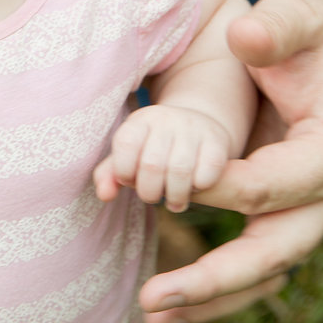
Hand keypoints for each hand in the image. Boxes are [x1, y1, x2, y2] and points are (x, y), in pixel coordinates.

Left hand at [94, 105, 232, 211]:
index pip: (125, 145)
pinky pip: (208, 172)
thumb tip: (105, 196)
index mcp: (139, 121)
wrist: (196, 124)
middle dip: (150, 192)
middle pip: (152, 165)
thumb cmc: (154, 148)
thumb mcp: (129, 154)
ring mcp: (193, 128)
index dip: (124, 172)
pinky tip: (195, 188)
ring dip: (175, 196)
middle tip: (153, 197)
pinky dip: (200, 187)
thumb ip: (110, 174)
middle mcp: (165, 119)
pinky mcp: (217, 140)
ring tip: (175, 203)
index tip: (130, 180)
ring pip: (180, 171)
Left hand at [140, 0, 322, 322]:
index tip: (165, 191)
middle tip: (153, 297)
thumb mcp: (297, 15)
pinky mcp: (286, 224)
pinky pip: (252, 270)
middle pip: (272, 252)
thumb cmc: (307, 35)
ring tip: (152, 315)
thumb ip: (274, 25)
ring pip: (262, 275)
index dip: (215, 190)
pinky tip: (166, 308)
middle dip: (213, 279)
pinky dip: (213, 292)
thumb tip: (244, 38)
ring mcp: (309, 217)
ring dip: (209, 301)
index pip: (269, 185)